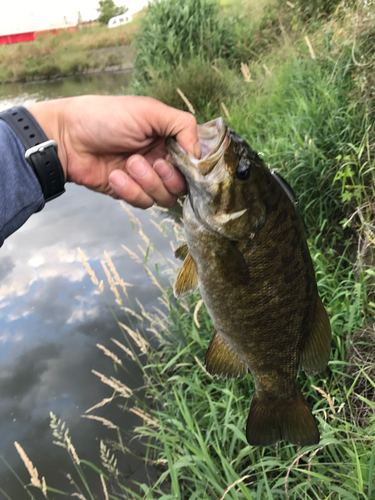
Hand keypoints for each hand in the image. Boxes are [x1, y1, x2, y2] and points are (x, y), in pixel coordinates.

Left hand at [26, 96, 200, 207]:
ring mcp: (145, 178)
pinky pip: (143, 202)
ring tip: (128, 164)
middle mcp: (161, 159)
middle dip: (169, 176)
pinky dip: (130, 190)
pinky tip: (115, 175)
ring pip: (165, 197)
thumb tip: (200, 153)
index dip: (192, 166)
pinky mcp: (129, 192)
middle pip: (183, 184)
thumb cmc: (107, 117)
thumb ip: (183, 125)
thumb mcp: (150, 111)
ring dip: (148, 182)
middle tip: (154, 161)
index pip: (194, 161)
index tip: (184, 161)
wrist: (68, 137)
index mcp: (168, 138)